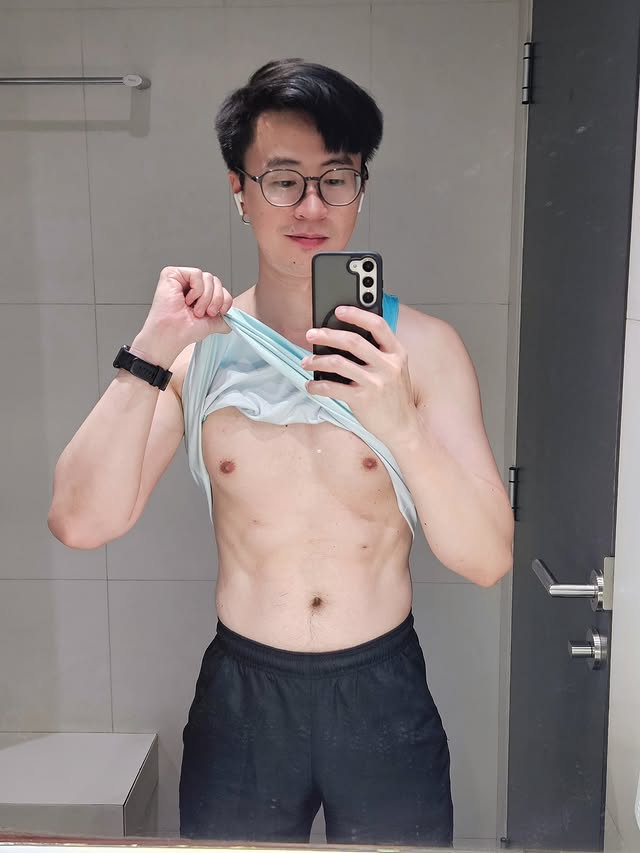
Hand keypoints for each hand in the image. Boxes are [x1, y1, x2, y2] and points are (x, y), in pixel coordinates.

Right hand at [136, 267, 232, 364]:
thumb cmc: (185, 331)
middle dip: (215, 299)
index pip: (220, 288)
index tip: (217, 313)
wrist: (172, 335)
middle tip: (204, 313)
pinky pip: (196, 274)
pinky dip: (197, 289)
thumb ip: (223, 319)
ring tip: (195, 309)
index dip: (224, 299)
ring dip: (206, 297)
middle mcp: (190, 286)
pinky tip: (187, 300)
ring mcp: (181, 279)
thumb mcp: (212, 323)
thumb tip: (232, 319)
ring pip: (208, 277)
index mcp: (199, 295)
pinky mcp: (172, 274)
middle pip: (215, 281)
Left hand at [302, 305, 418, 445]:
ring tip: (306, 362)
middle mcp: (388, 365)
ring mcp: (376, 383)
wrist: (403, 427)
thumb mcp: (395, 370)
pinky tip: (311, 385)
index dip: (357, 314)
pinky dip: (317, 386)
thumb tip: (345, 339)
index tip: (339, 310)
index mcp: (397, 353)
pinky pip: (333, 388)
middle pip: (353, 341)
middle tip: (310, 335)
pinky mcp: (363, 399)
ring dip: (317, 361)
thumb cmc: (394, 397)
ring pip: (338, 363)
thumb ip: (379, 354)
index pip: (378, 325)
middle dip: (327, 335)